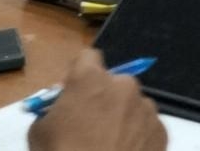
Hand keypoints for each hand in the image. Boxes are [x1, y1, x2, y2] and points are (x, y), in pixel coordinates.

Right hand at [28, 50, 165, 150]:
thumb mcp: (38, 134)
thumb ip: (51, 112)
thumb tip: (60, 110)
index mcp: (91, 79)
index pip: (87, 57)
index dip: (78, 73)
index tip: (73, 91)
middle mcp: (124, 85)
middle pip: (112, 84)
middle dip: (102, 99)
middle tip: (89, 127)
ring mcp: (146, 107)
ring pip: (131, 106)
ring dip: (121, 119)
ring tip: (108, 147)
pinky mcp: (161, 130)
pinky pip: (145, 128)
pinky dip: (136, 139)